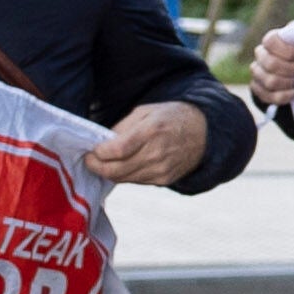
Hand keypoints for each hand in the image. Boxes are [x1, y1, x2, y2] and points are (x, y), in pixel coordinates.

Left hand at [83, 102, 207, 190]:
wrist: (204, 132)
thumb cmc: (171, 117)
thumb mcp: (146, 111)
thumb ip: (122, 127)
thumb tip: (102, 143)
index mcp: (151, 131)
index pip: (116, 150)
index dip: (97, 153)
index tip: (90, 150)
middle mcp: (157, 153)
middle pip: (115, 170)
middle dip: (96, 166)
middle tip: (90, 160)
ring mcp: (161, 169)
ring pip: (123, 178)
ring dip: (109, 172)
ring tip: (105, 162)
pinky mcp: (164, 179)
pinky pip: (135, 181)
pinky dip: (125, 175)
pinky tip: (125, 165)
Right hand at [246, 25, 293, 109]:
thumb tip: (292, 27)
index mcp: (272, 40)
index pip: (270, 41)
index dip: (287, 50)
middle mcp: (261, 54)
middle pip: (270, 64)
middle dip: (290, 69)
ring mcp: (257, 72)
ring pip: (269, 81)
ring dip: (287, 83)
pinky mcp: (257, 88)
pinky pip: (265, 95)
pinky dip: (282, 96)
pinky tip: (293, 93)